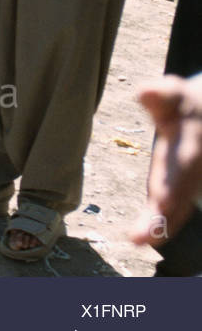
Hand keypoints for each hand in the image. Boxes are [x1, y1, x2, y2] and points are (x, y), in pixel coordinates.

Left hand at [130, 75, 201, 246]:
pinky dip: (161, 224)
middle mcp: (193, 168)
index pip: (185, 166)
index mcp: (192, 145)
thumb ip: (159, 94)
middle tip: (142, 235)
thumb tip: (143, 91)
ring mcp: (190, 181)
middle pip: (182, 194)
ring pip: (179, 206)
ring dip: (161, 225)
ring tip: (138, 239)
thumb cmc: (183, 103)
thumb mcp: (173, 93)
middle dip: (165, 215)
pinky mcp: (182, 188)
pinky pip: (173, 209)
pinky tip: (142, 237)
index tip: (160, 202)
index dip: (174, 185)